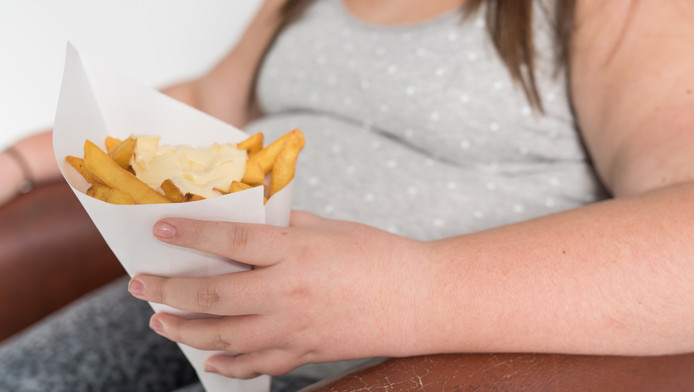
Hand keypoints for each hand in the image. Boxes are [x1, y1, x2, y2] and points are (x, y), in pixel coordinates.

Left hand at [128, 211, 433, 378]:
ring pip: (224, 337)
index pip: (230, 242)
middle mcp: (288, 292)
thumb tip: (249, 219)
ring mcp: (294, 328)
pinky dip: (229, 364)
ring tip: (160, 321)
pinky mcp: (305, 352)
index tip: (159, 230)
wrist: (420, 299)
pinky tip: (210, 358)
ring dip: (185, 330)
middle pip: (214, 297)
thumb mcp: (330, 228)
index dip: (190, 234)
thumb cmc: (378, 255)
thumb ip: (285, 225)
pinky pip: (257, 364)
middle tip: (141, 284)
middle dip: (169, 291)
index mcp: (295, 252)